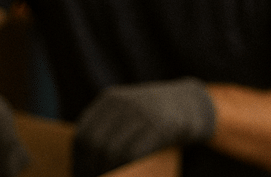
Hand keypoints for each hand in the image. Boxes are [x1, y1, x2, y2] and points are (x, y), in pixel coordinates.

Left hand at [73, 78, 215, 176]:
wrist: (193, 104)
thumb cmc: (156, 116)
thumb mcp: (129, 111)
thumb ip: (111, 127)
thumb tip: (87, 161)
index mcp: (109, 100)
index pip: (82, 133)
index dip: (78, 158)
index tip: (78, 173)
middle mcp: (121, 103)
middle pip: (95, 143)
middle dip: (90, 168)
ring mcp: (140, 113)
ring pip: (112, 150)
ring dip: (107, 171)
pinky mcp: (158, 125)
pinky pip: (134, 152)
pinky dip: (126, 168)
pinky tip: (126, 175)